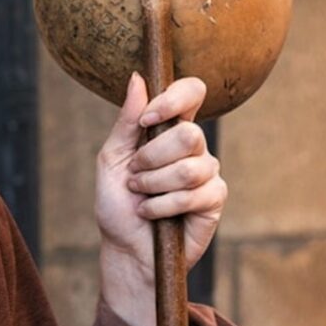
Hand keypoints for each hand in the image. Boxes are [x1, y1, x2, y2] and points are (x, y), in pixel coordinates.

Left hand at [94, 73, 226, 325]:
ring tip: (140, 195)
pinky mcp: (214, 199)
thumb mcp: (112, 157)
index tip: (147, 119)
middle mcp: (193, 146)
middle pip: (189, 134)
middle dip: (151, 158)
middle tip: (134, 175)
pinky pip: (194, 195)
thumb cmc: (117, 201)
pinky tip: (152, 213)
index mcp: (168, 129)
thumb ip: (126, 121)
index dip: (175, 99)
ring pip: (189, 168)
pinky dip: (162, 206)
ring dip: (153, 185)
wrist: (125, 246)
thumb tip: (137, 78)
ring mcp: (207, 172)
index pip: (192, 92)